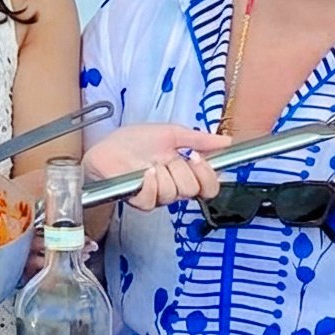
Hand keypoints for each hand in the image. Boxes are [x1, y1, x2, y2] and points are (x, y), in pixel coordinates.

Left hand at [83, 124, 233, 210]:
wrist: (107, 147)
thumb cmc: (134, 141)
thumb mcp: (171, 133)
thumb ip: (199, 139)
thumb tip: (227, 142)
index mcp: (185, 172)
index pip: (209, 187)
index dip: (207, 175)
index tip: (195, 156)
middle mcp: (174, 187)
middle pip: (193, 189)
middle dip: (180, 169)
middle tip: (166, 159)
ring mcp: (158, 196)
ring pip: (174, 193)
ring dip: (161, 173)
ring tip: (149, 164)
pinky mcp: (140, 201)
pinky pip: (153, 199)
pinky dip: (148, 183)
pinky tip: (142, 173)